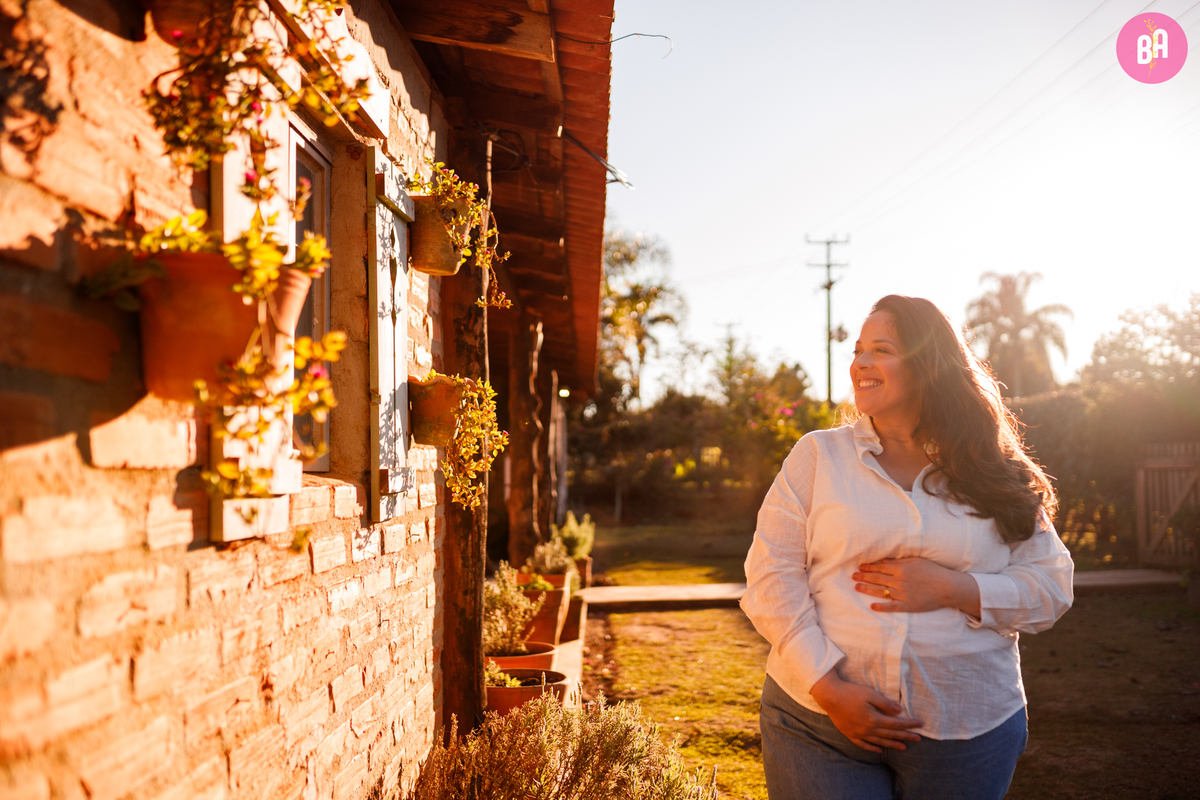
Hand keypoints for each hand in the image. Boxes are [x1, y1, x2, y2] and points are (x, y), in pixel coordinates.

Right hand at [809, 670, 922, 751]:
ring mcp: (858, 733)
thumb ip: (885, 704)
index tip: (920, 725)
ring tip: (904, 747)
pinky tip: (879, 750)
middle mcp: (867, 729)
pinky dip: (872, 748)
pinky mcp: (850, 734)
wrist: (829, 695)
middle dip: (906, 736)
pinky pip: (864, 745)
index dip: (909, 724)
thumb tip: (899, 712)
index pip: (896, 724)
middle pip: (890, 735)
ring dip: (893, 745)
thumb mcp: (870, 693)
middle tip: (918, 739)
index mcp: (874, 719)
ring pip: (879, 742)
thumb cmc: (850, 692)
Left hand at [853, 557, 980, 615]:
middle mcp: (900, 581)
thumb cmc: (933, 571)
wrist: (948, 587)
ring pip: (881, 591)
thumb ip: (899, 561)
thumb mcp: (916, 561)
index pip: (881, 567)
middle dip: (864, 576)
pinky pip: (893, 607)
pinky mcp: (908, 606)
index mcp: (902, 569)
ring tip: (856, 587)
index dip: (869, 567)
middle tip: (853, 576)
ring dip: (867, 589)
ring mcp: (904, 594)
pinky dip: (882, 607)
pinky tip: (872, 606)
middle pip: (878, 578)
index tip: (859, 566)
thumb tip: (884, 561)